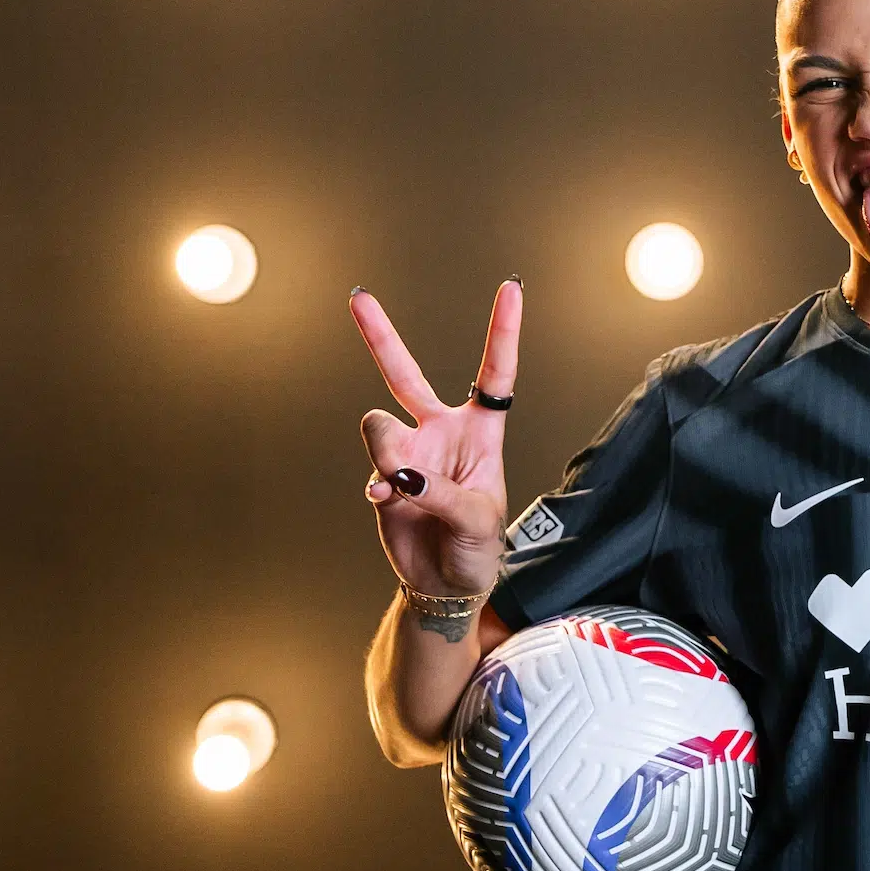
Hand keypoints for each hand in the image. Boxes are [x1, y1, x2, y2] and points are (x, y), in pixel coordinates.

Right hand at [350, 279, 522, 596]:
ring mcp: (408, 454)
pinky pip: (370, 469)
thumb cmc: (478, 548)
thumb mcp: (478, 521)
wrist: (446, 583)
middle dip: (381, 336)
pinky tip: (388, 502)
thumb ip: (442, 493)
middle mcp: (440, 433)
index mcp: (480, 433)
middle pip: (406, 375)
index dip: (503, 332)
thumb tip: (401, 474)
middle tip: (358, 297)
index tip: (511, 287)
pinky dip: (378, 488)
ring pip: (379, 426)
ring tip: (405, 488)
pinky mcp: (383, 479)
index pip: (495, 375)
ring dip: (388, 453)